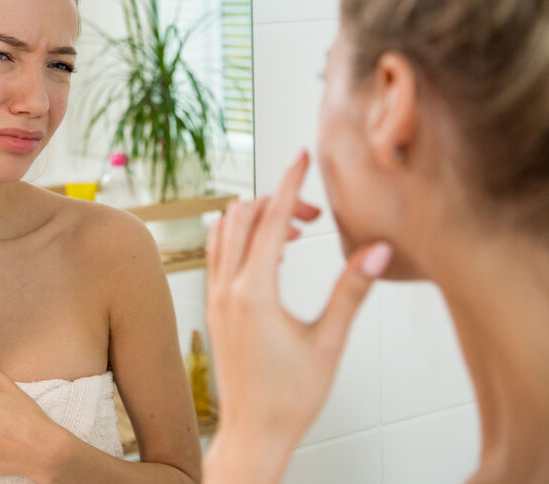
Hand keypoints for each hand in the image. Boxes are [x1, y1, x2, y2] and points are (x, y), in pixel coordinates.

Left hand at [203, 151, 392, 482]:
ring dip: (255, 217)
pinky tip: (269, 251)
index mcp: (253, 292)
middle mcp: (226, 288)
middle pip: (242, 216)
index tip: (302, 156)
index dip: (290, 182)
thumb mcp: (329, 342)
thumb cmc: (290, 398)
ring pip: (223, 232)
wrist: (254, 434)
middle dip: (278, 200)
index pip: (270, 218)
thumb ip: (351, 290)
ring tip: (294, 231)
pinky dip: (240, 237)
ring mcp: (214, 297)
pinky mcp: (212, 307)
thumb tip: (377, 249)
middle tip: (314, 214)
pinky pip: (217, 253)